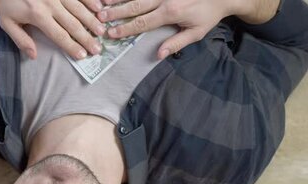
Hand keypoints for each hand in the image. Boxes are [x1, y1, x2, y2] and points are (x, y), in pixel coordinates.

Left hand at [0, 0, 107, 58]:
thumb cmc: (6, 0)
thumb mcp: (6, 22)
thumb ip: (20, 39)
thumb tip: (33, 56)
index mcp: (38, 16)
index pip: (59, 35)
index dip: (71, 46)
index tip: (82, 56)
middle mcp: (51, 4)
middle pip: (73, 24)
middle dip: (86, 38)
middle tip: (97, 49)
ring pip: (79, 8)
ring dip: (91, 20)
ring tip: (101, 31)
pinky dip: (90, 0)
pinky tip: (99, 7)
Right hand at [98, 0, 232, 58]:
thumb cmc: (208, 14)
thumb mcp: (196, 33)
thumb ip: (176, 43)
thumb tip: (158, 55)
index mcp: (171, 12)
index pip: (143, 22)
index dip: (126, 28)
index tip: (111, 33)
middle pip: (135, 6)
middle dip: (116, 12)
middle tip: (99, 17)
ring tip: (102, 3)